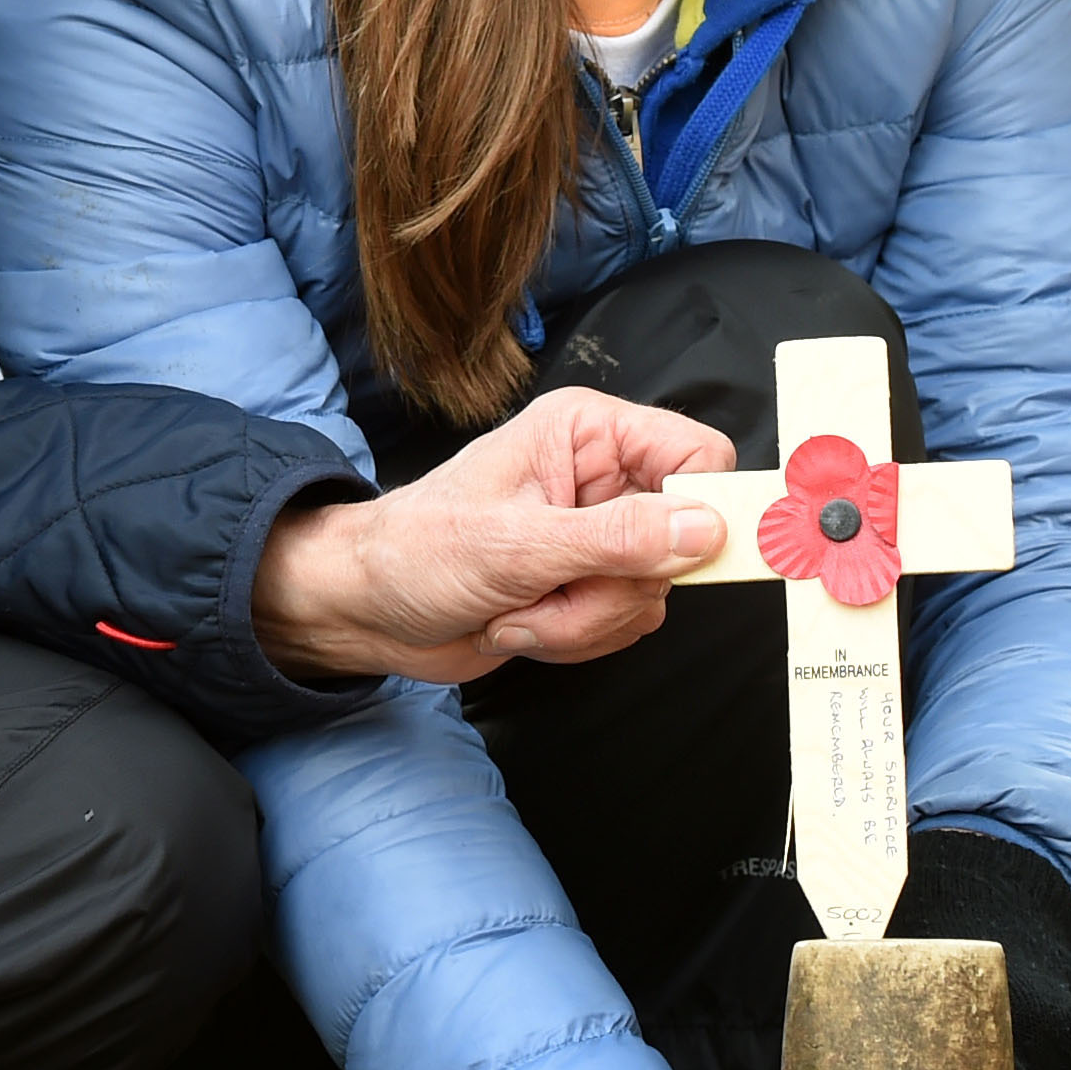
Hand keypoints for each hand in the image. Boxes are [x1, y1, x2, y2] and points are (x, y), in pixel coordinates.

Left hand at [249, 384, 730, 681]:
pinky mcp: (591, 584)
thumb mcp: (514, 545)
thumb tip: (704, 529)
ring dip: (582, 620)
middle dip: (610, 588)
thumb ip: (615, 538)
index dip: (702, 508)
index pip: (698, 455)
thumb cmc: (415, 551)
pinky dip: (572, 638)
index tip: (674, 557)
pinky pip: (626, 623)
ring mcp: (600, 534)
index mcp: (589, 432)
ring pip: (653, 594)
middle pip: (683, 541)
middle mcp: (604, 476)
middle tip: (545, 589)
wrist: (367, 609)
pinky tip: (519, 622)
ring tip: (516, 607)